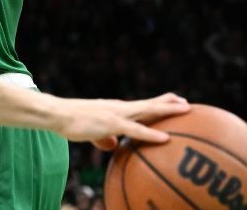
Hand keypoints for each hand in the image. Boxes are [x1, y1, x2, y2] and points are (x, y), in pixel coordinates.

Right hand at [52, 93, 189, 148]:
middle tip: (188, 104)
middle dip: (169, 103)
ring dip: (167, 110)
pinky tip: (165, 138)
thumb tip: (114, 146)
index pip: (142, 104)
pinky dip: (151, 133)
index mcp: (117, 109)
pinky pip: (136, 129)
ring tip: (185, 109)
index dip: (159, 102)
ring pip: (148, 110)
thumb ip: (105, 137)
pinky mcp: (112, 123)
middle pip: (150, 104)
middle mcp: (120, 108)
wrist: (58, 114)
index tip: (175, 100)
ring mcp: (117, 113)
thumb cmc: (72, 122)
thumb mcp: (92, 131)